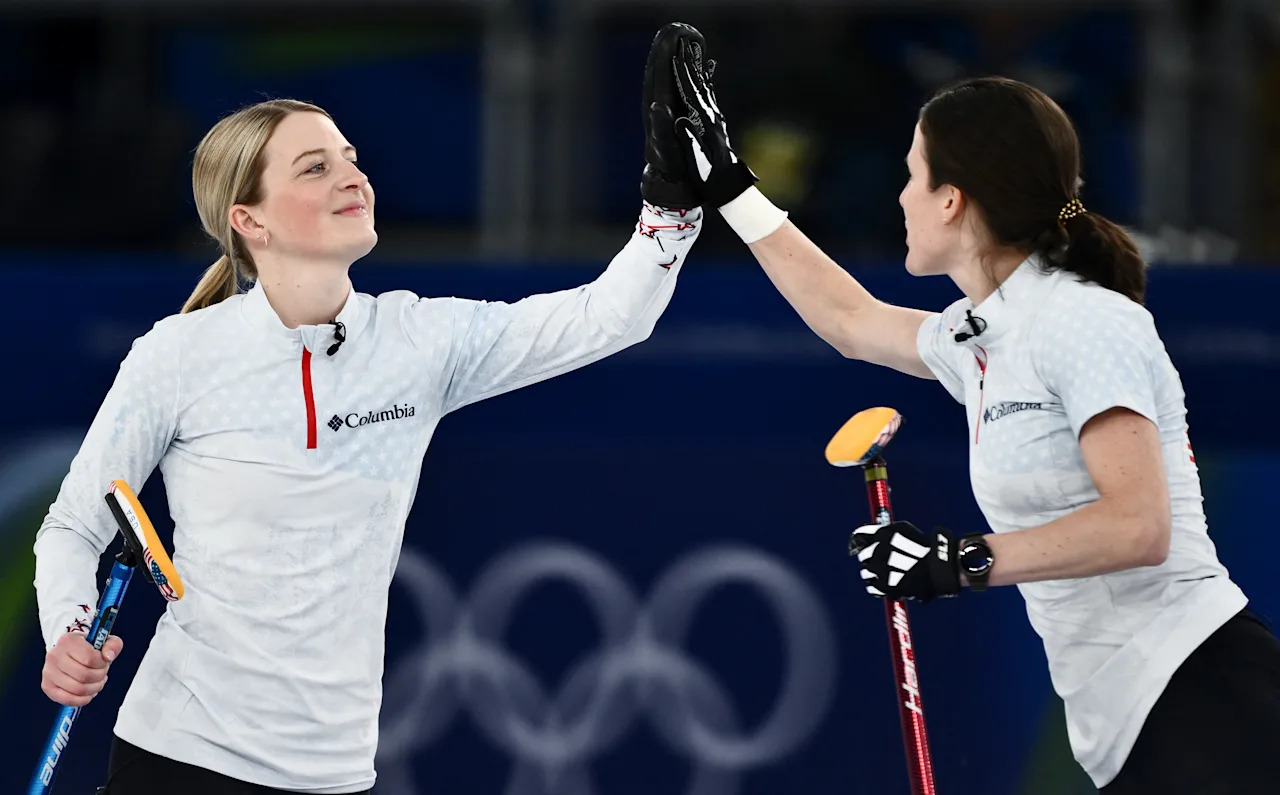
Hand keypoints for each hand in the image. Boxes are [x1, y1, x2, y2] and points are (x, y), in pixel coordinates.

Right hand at [41, 631, 122, 706]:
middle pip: (84, 675)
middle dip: (100, 676)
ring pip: (78, 689)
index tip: (104, 661)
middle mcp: (54, 655)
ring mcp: (48, 672)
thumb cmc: (89, 648)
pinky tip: (89, 692)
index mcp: (68, 641)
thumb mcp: (105, 640)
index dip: (102, 663)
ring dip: (94, 688)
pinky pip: (68, 699)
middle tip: (102, 673)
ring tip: (97, 681)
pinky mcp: (47, 686)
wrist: (71, 653)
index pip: (90, 658)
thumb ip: (113, 645)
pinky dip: (83, 699)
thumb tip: (108, 657)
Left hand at [640, 23, 704, 208]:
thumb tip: (657, 105)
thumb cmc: (671, 169)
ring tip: (694, 40)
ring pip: (676, 77)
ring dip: (684, 59)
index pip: (659, 73)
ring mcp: (672, 110)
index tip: (676, 35)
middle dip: (672, 48)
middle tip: (685, 29)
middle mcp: (662, 106)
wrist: (674, 185)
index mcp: (657, 109)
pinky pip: (689, 88)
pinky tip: (708, 65)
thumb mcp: (666, 148)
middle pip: (664, 69)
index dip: (666, 52)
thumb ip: (661, 126)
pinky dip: (697, 75)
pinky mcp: (683, 115)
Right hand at [672, 35, 757, 207]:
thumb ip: (687, 138)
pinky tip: (707, 84)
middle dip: (691, 66)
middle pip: (700, 86)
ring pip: (707, 91)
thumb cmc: (710, 179)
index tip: (676, 56)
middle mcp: (713, 119)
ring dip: (700, 73)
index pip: (691, 93)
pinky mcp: (718, 128)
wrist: (731, 189)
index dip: (682, 74)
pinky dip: (707, 88)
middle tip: (685, 45)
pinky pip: (710, 101)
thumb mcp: (697, 161)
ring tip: (697, 56)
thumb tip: (678, 119)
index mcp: (705, 124)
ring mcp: (717, 122)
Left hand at [849, 522, 960, 601]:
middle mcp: (876, 551)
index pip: (858, 537)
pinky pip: (871, 587)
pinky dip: (877, 586)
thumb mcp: (903, 529)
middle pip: (862, 555)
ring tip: (887, 573)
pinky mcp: (883, 586)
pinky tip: (887, 583)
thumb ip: (884, 530)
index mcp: (880, 535)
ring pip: (865, 572)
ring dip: (873, 572)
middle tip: (880, 561)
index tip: (860, 546)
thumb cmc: (923, 546)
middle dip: (869, 558)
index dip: (859, 541)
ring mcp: (879, 569)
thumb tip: (871, 533)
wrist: (937, 568)